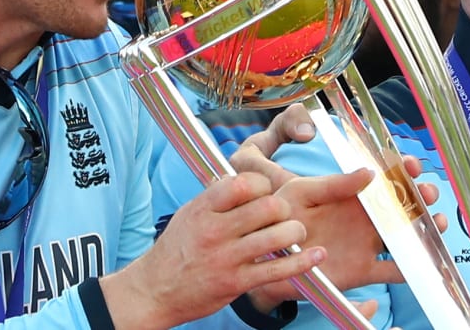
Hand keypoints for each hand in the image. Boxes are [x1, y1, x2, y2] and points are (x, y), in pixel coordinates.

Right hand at [102, 172, 324, 327]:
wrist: (153, 291)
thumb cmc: (177, 250)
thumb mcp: (190, 214)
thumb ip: (218, 197)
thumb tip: (248, 178)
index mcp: (203, 208)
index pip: (245, 182)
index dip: (264, 184)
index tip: (267, 192)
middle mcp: (214, 230)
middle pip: (269, 206)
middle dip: (284, 208)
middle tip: (283, 215)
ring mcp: (226, 258)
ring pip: (278, 235)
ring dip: (295, 233)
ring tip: (295, 234)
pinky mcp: (236, 283)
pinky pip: (278, 270)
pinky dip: (303, 262)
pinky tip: (316, 255)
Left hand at [231, 104, 445, 299]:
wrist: (264, 255)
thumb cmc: (280, 217)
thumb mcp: (301, 192)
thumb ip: (333, 184)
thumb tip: (368, 172)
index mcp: (352, 194)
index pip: (385, 178)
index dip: (402, 170)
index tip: (412, 164)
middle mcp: (365, 218)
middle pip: (403, 205)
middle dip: (422, 196)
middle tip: (428, 193)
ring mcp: (366, 244)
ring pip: (405, 235)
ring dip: (425, 228)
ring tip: (436, 222)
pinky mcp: (361, 271)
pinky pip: (391, 271)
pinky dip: (411, 269)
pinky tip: (423, 261)